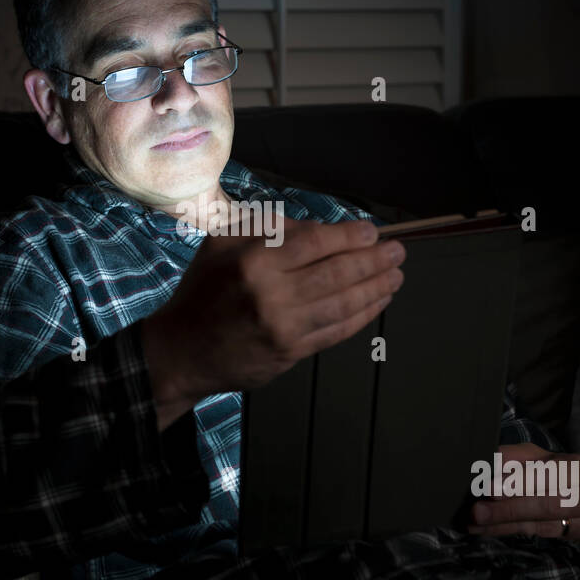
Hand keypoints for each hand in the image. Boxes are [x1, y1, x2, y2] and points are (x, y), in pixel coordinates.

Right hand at [142, 215, 405, 427]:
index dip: (350, 236)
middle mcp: (272, 294)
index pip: (315, 242)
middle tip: (397, 251)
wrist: (182, 351)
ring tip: (396, 275)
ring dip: (376, 288)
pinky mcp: (291, 352)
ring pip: (344, 304)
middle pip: (337, 273)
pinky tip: (377, 302)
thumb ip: (267, 227)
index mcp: (254, 261)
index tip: (372, 232)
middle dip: (374, 260)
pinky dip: (362, 315)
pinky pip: (337, 331)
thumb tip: (317, 229)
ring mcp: (284, 327)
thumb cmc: (203, 291)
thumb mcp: (222, 244)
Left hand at [466, 443, 579, 543]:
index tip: (491, 489)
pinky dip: (509, 531)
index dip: (521, 482)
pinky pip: (537, 535)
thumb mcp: (543, 458)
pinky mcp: (573, 538)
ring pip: (540, 524)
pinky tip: (487, 530)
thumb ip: (517, 456)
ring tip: (476, 523)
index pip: (550, 474)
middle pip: (546, 504)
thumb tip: (488, 459)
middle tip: (478, 511)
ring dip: (504, 524)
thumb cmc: (562, 474)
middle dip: (509, 508)